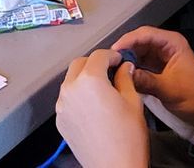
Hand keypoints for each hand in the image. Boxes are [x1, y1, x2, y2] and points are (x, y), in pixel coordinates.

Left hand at [55, 51, 147, 167]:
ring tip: (102, 89)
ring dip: (84, 79)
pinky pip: (67, 100)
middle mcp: (71, 90)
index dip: (112, 55)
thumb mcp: (133, 102)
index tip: (120, 61)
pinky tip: (93, 106)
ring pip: (70, 81)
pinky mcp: (60, 120)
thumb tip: (124, 67)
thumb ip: (126, 78)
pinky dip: (78, 96)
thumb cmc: (128, 138)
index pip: (99, 55)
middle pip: (79, 64)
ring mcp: (62, 106)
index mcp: (90, 80)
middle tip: (110, 71)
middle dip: (94, 63)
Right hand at [112, 27, 193, 154]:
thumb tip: (123, 73)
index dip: (128, 40)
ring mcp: (158, 60)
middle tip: (107, 62)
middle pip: (138, 42)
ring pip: (136, 54)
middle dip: (124, 51)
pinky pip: (137, 67)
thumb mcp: (170, 89)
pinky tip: (117, 77)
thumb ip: (146, 80)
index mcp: (173, 44)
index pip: (146, 34)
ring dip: (125, 61)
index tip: (113, 51)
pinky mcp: (154, 72)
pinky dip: (128, 71)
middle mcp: (164, 48)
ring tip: (109, 69)